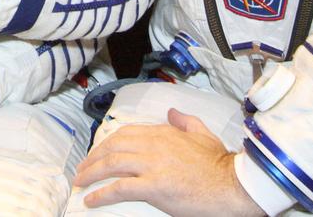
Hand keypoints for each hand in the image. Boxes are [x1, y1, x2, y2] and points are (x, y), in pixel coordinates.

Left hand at [74, 108, 260, 215]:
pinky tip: (91, 200)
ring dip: (90, 174)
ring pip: (111, 164)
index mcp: (162, 132)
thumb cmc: (219, 163)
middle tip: (82, 169)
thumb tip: (171, 111)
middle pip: (112, 147)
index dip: (106, 143)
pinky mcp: (154, 186)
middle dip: (92, 158)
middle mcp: (153, 145)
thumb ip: (184, 120)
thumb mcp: (202, 133)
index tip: (98, 152)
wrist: (232, 184)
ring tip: (80, 182)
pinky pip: (120, 188)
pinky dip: (101, 194)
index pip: (125, 133)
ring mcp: (152, 165)